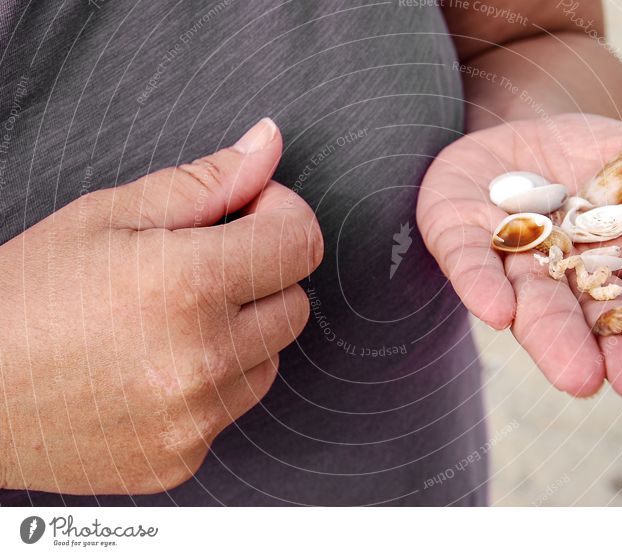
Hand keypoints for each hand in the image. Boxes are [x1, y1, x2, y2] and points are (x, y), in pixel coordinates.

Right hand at [0, 119, 322, 493]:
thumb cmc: (21, 301)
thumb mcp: (106, 217)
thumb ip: (204, 182)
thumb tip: (266, 146)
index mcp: (185, 284)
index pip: (302, 243)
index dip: (282, 216)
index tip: (251, 213)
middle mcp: (200, 358)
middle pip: (296, 304)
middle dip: (262, 274)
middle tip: (203, 265)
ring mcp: (194, 418)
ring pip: (271, 358)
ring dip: (242, 332)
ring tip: (173, 321)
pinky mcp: (183, 458)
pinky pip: (235, 407)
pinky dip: (214, 381)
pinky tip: (159, 365)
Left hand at [417, 114, 621, 401]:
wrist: (516, 133)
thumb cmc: (590, 157)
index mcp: (621, 259)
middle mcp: (566, 275)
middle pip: (594, 313)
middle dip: (618, 347)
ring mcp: (511, 260)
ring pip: (533, 303)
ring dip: (555, 337)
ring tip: (578, 377)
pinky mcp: (459, 237)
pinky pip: (469, 262)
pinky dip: (482, 285)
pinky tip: (496, 311)